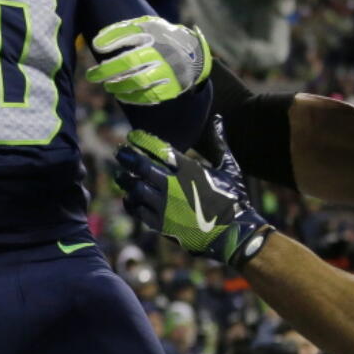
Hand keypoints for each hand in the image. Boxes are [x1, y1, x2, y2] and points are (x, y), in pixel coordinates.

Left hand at [86, 16, 211, 103]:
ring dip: (119, 86)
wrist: (194, 54)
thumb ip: (121, 31)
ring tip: (108, 87)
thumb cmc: (160, 39)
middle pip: (130, 61)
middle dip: (107, 70)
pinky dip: (133, 98)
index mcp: (154, 34)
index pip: (129, 35)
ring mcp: (168, 70)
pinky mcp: (172, 86)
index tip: (97, 48)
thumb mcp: (146, 26)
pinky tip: (121, 96)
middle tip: (91, 76)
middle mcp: (161, 51)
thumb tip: (96, 43)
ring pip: (138, 81)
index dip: (111, 41)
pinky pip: (149, 96)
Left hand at [115, 117, 271, 266]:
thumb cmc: (232, 198)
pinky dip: (130, 202)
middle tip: (120, 152)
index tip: (133, 136)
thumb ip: (219, 142)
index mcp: (189, 170)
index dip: (142, 140)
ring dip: (125, 180)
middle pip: (141, 167)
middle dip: (127, 157)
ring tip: (120, 175)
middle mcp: (173, 187)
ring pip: (136, 189)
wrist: (233, 234)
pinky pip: (138, 211)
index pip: (159, 149)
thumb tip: (217, 118)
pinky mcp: (161, 225)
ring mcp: (165, 207)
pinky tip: (129, 197)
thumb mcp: (228, 168)